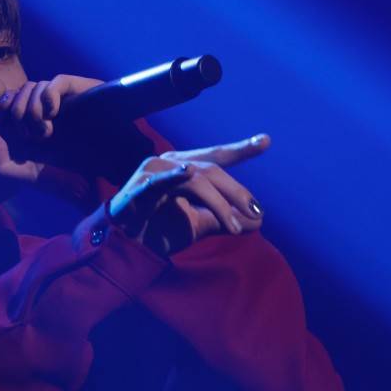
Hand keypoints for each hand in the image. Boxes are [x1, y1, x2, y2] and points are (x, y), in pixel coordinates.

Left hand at [0, 75, 102, 182]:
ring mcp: (66, 97)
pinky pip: (57, 82)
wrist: (106, 168)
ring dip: (33, 109)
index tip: (3, 118)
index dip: (6, 104)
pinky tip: (52, 114)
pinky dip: (48, 96)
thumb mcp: (25, 172)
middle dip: (18, 112)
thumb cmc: (68, 174)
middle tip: (29, 136)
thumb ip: (1, 162)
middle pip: (22, 90)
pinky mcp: (83, 90)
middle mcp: (49, 106)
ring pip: (36, 86)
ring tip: (45, 132)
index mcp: (35, 120)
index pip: (12, 99)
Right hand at [79, 134, 271, 255]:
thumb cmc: (156, 232)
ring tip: (234, 226)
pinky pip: (159, 182)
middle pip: (210, 170)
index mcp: (180, 168)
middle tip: (255, 212)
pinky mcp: (137, 188)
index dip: (240, 149)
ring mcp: (151, 173)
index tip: (266, 141)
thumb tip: (258, 219)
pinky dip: (172, 177)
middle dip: (236, 192)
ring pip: (195, 179)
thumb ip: (224, 219)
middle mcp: (167, 164)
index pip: (215, 157)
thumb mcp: (197, 225)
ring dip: (219, 203)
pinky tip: (186, 173)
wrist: (124, 248)